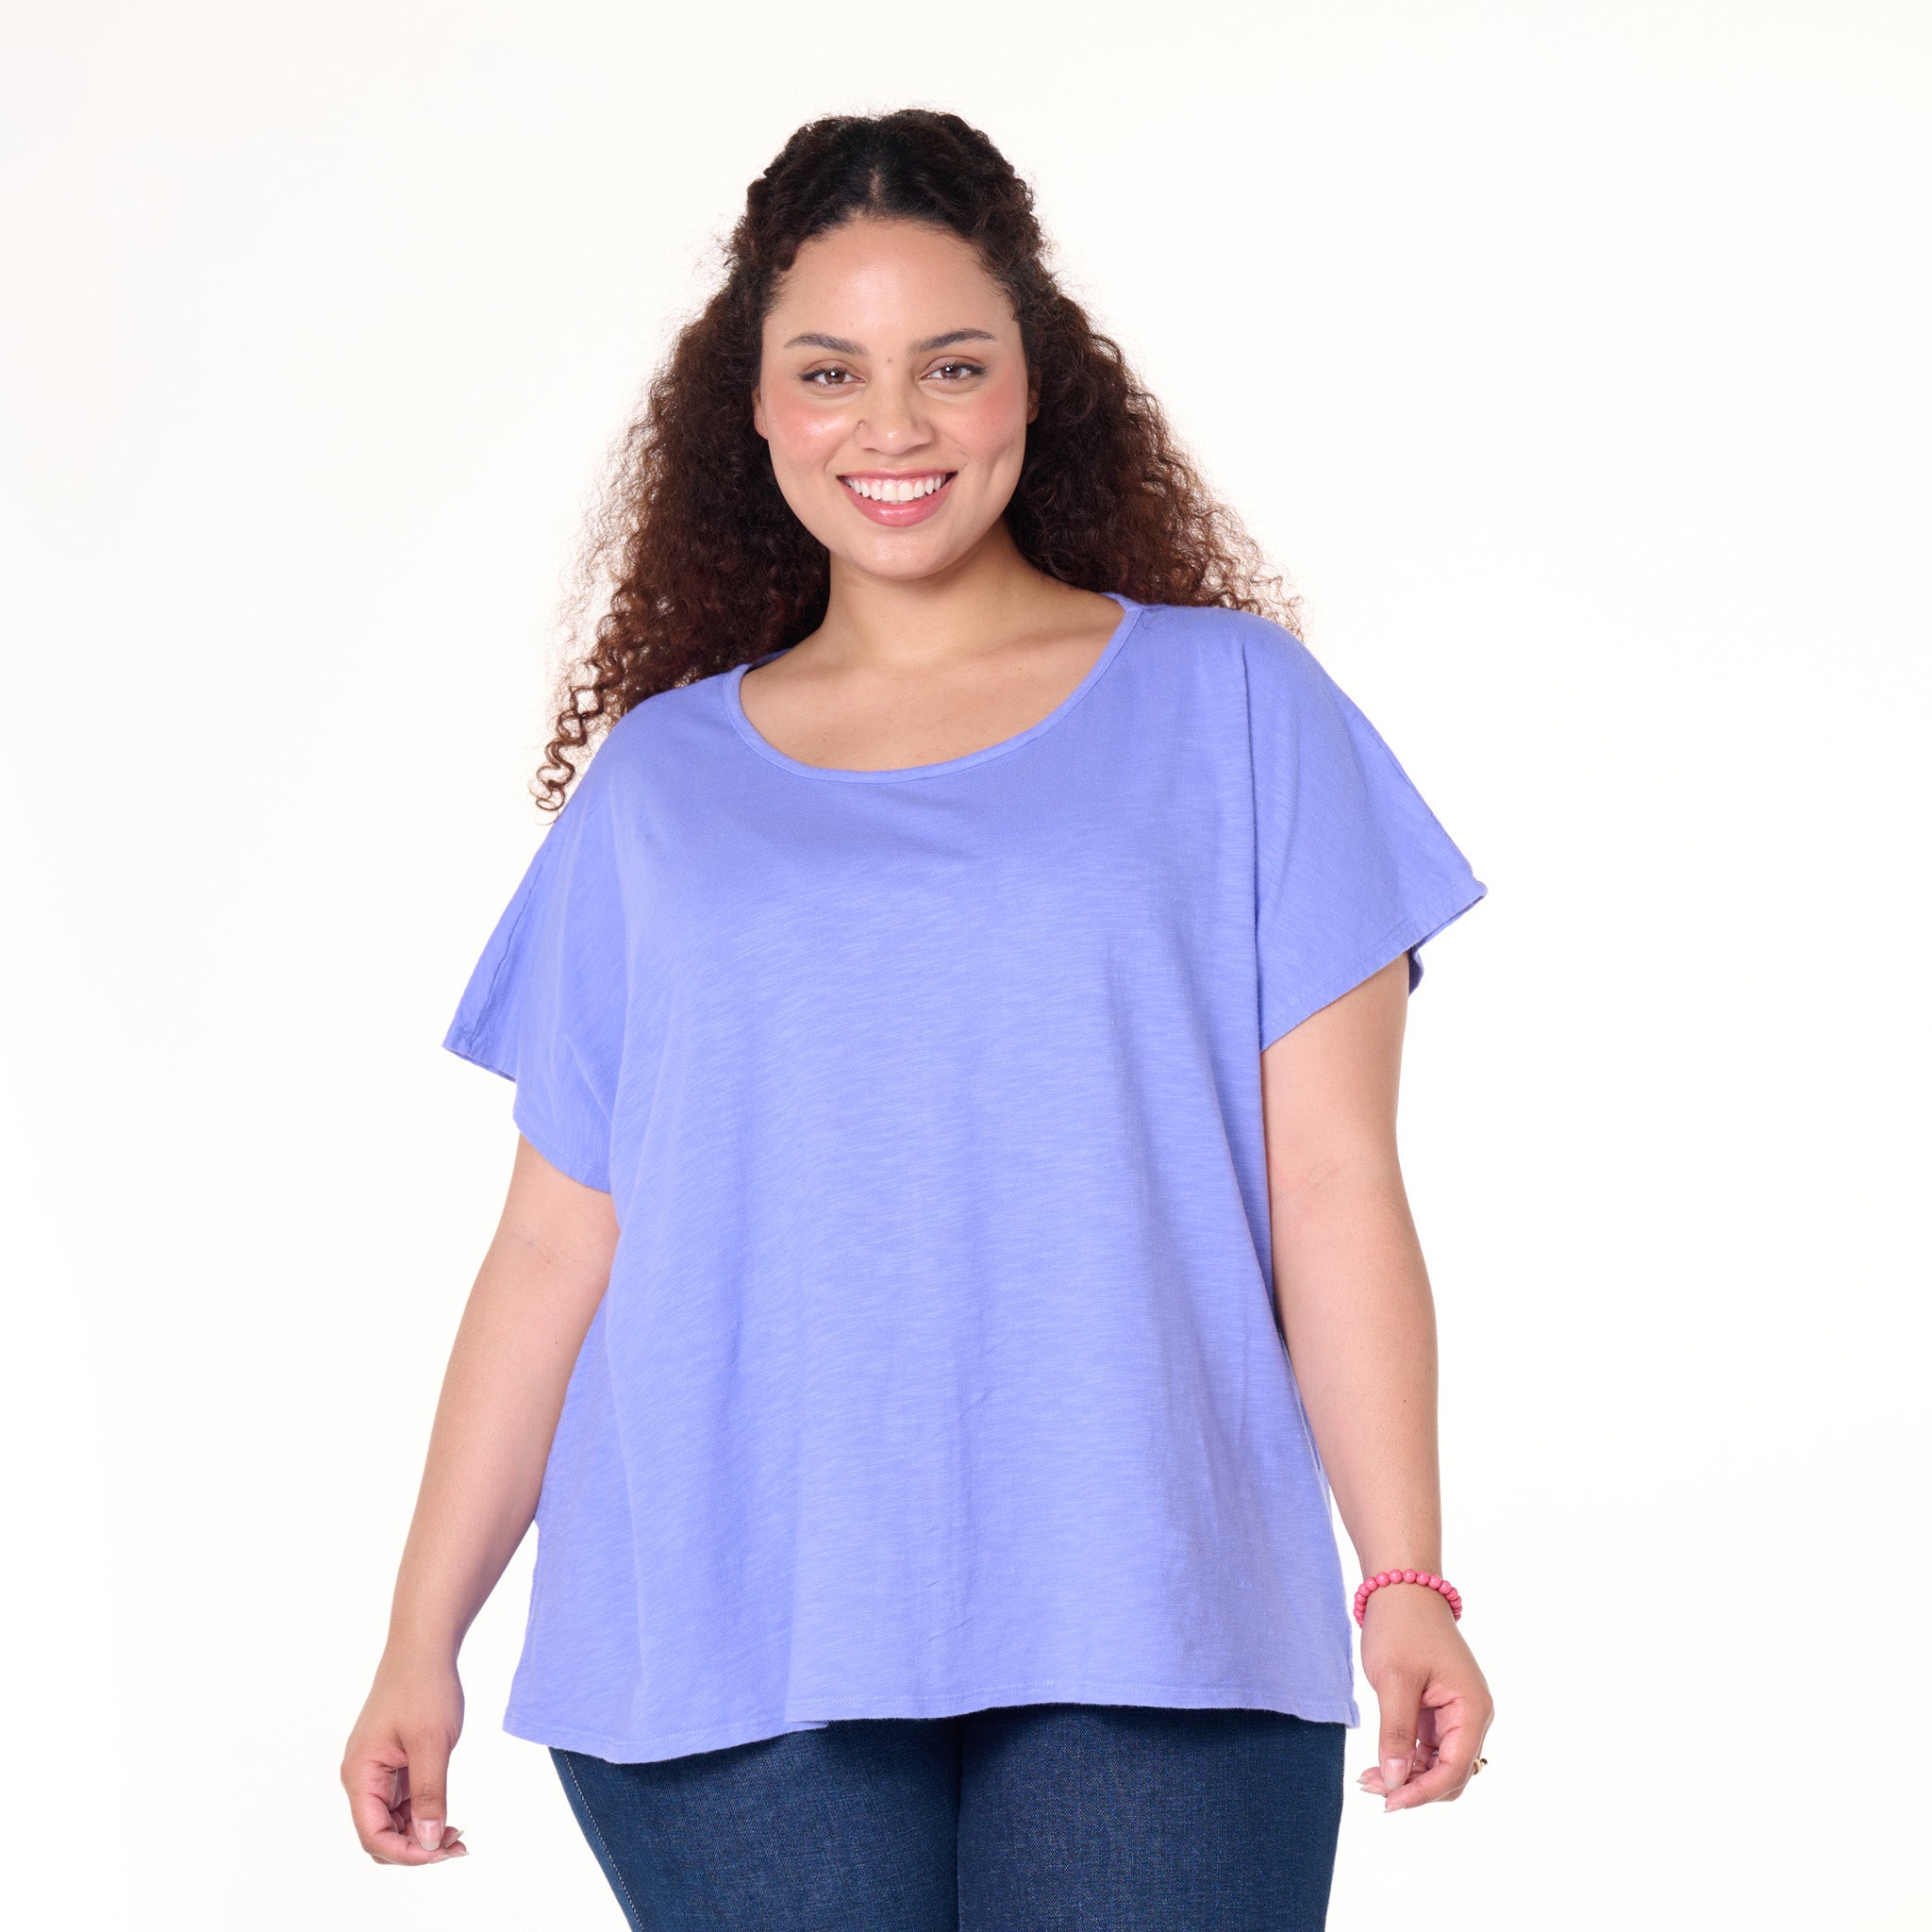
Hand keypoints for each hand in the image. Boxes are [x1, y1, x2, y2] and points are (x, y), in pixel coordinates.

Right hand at [342, 1650, 470, 1864]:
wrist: (424, 1647)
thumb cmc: (424, 1688)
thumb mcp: (432, 1744)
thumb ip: (429, 1795)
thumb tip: (430, 1841)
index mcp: (360, 1774)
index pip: (373, 1835)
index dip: (407, 1853)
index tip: (443, 1852)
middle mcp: (362, 1777)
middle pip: (380, 1834)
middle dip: (416, 1848)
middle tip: (458, 1846)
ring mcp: (376, 1771)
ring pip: (393, 1822)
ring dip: (422, 1833)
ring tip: (459, 1835)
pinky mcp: (392, 1764)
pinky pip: (402, 1803)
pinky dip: (423, 1814)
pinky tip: (449, 1816)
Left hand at [1356, 1583, 1492, 1811]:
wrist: (1401, 1587)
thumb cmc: (1401, 1627)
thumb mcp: (1395, 1680)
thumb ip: (1395, 1733)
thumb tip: (1394, 1781)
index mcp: (1472, 1709)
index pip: (1454, 1769)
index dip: (1422, 1792)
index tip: (1388, 1803)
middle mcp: (1471, 1716)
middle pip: (1450, 1774)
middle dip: (1414, 1788)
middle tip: (1371, 1790)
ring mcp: (1456, 1714)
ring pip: (1437, 1764)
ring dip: (1407, 1776)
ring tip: (1366, 1779)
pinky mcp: (1438, 1710)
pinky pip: (1427, 1748)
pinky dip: (1405, 1759)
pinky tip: (1377, 1764)